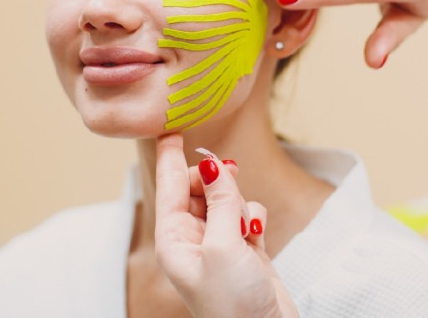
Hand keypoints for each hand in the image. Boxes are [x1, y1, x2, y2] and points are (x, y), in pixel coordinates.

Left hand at [155, 133, 297, 317]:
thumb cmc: (233, 302)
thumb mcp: (222, 245)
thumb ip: (220, 200)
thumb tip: (212, 160)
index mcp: (174, 239)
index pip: (169, 186)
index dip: (169, 155)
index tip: (169, 127)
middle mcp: (193, 238)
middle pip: (201, 187)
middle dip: (218, 182)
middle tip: (230, 180)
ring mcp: (219, 242)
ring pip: (228, 198)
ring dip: (240, 204)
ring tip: (246, 231)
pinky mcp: (244, 247)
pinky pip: (247, 214)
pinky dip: (254, 219)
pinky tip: (258, 238)